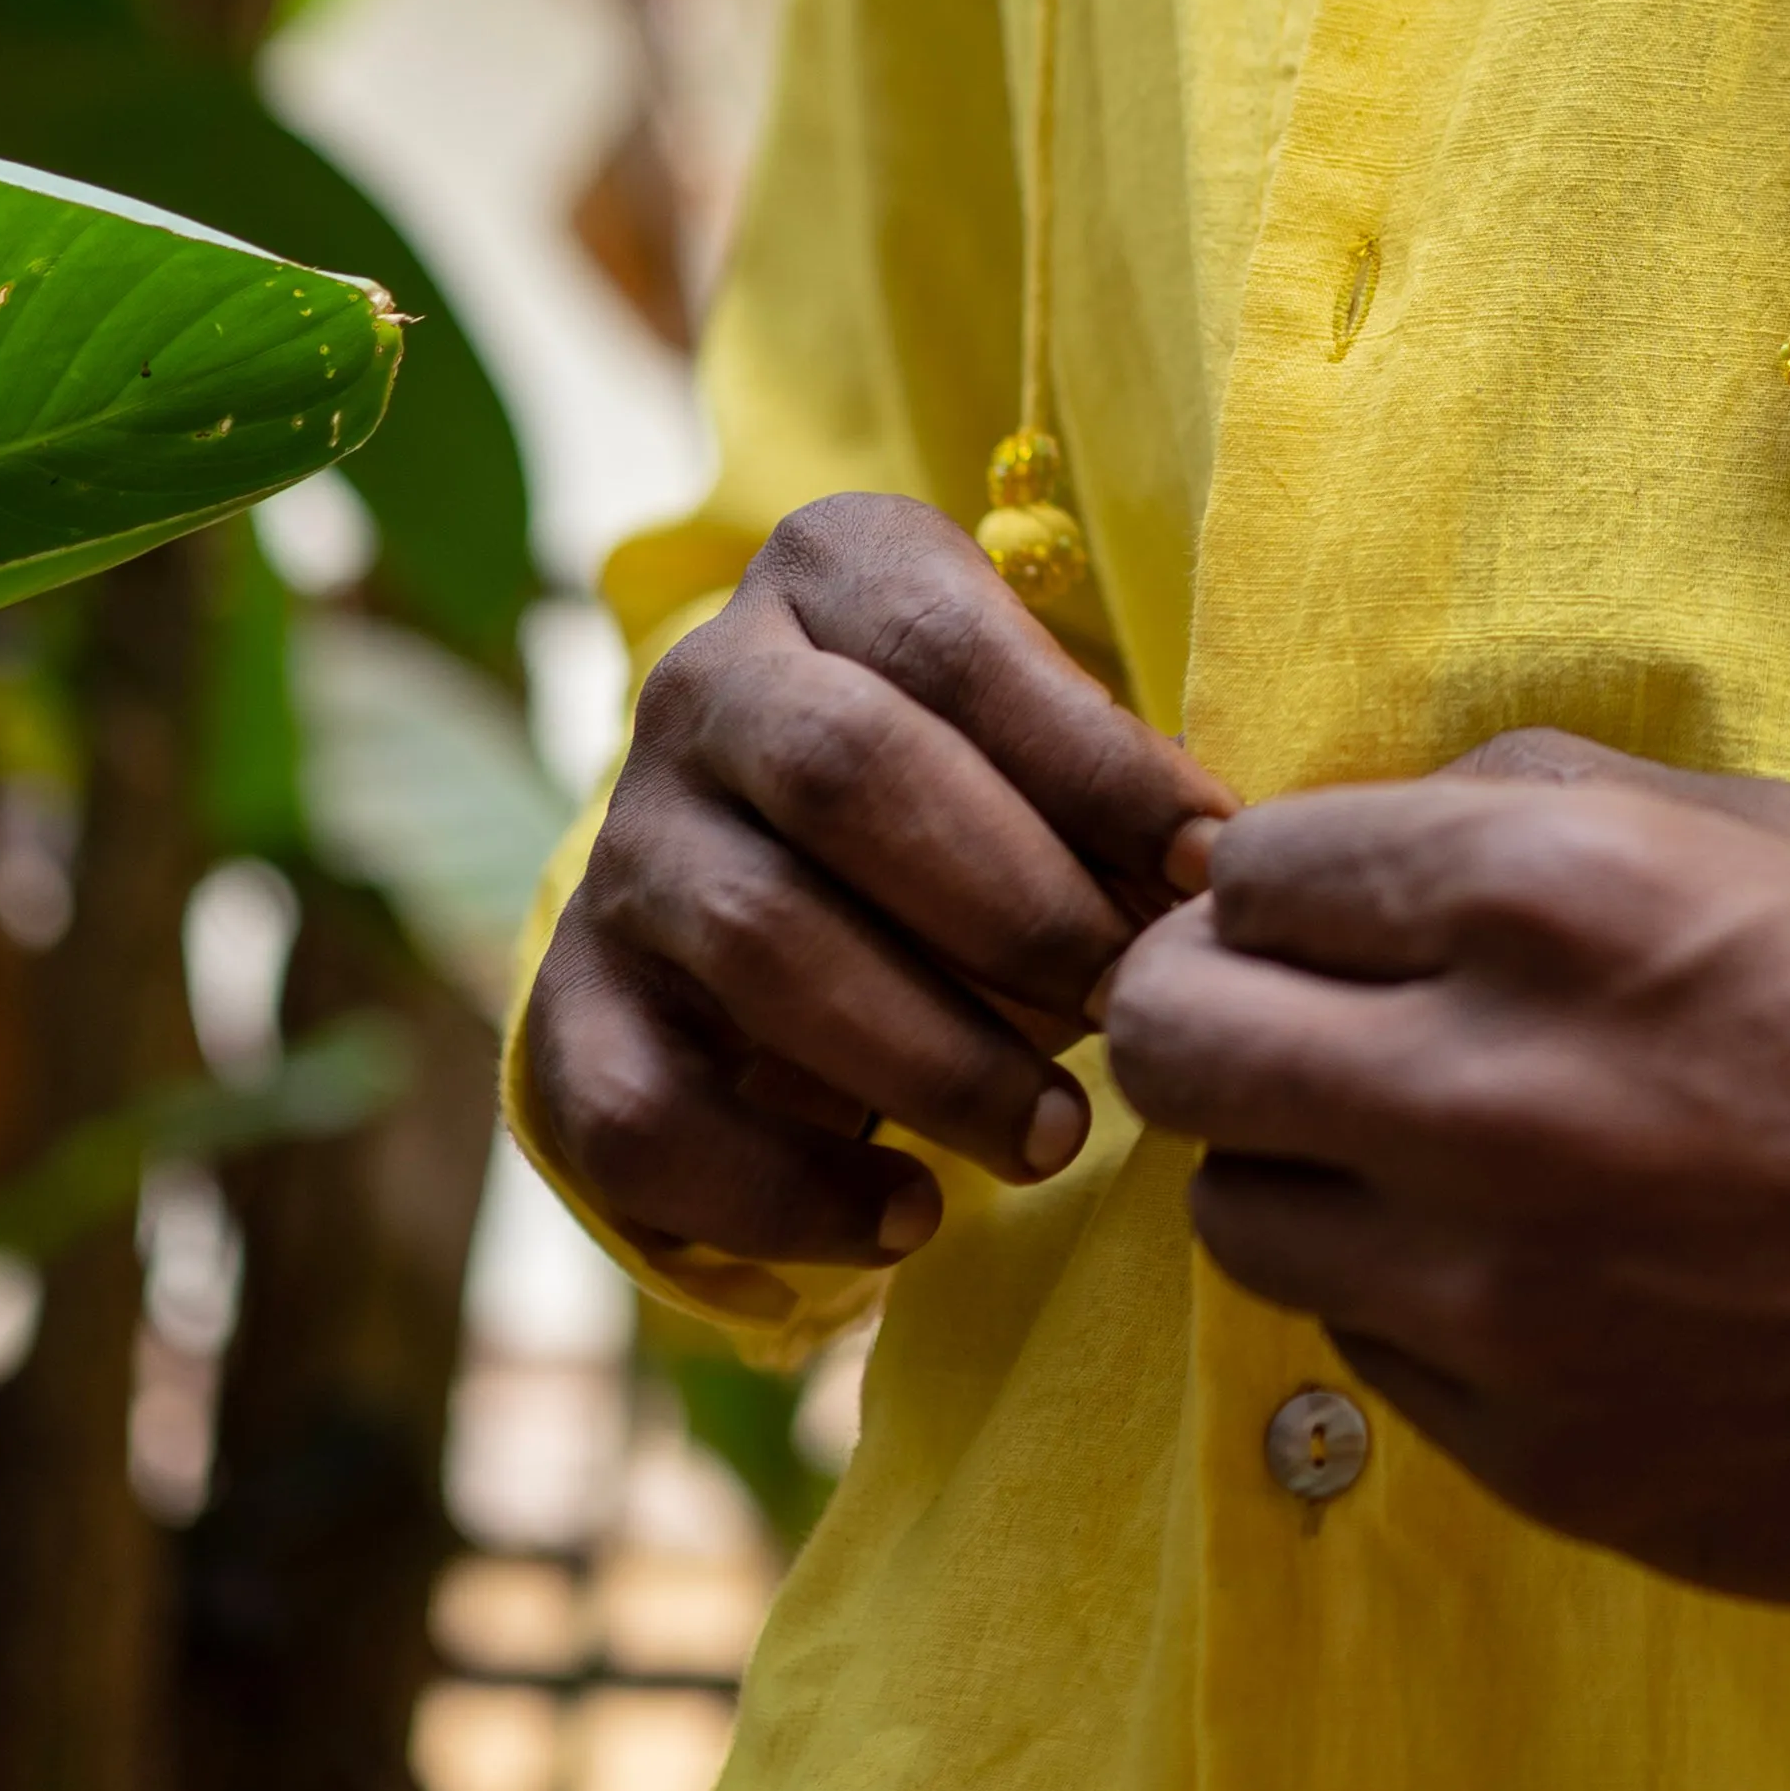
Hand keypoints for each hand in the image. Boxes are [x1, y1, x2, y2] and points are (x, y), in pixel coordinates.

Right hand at [526, 493, 1230, 1273]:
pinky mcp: (571, 1003)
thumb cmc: (971, 775)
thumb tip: (1219, 879)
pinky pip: (645, 1108)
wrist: (768, 853)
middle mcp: (703, 684)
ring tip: (1058, 1134)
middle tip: (1135, 1004)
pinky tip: (909, 1219)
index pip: (957, 646)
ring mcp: (624, 844)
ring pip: (757, 938)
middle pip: (845, 773)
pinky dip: (783, 1185)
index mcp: (828, 571)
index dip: (1095, 763)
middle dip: (1016, 905)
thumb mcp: (1034, 721)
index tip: (1216, 868)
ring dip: (929, 1054)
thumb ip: (1107, 775)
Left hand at [1101, 727, 1789, 1605]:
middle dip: (1208, 1011)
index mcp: (1561, 898)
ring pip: (1237, 1215)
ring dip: (1303, 1166)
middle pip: (1179, 1045)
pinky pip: (1367, 1356)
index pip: (1256, 872)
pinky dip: (1413, 1300)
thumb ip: (1529, 805)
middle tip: (1280, 1016)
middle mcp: (1502, 1093)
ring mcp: (1510, 1300)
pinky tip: (1547, 1265)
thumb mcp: (1758, 827)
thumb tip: (1334, 838)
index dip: (1275, 883)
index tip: (1313, 908)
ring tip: (1432, 1147)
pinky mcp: (1541, 1457)